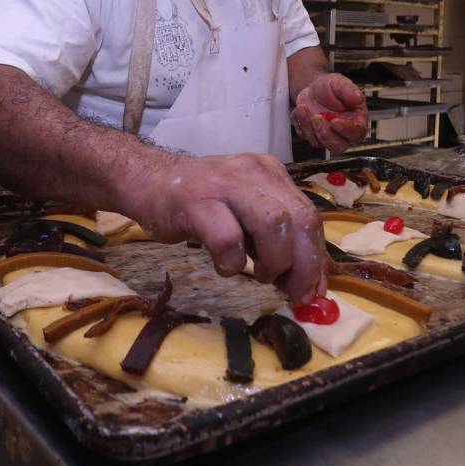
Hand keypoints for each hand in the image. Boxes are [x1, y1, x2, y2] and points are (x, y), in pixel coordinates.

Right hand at [123, 152, 327, 303]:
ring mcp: (226, 184)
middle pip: (300, 218)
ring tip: (259, 275)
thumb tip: (305, 280)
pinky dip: (232, 262)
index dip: (317, 258)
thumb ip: (274, 236)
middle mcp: (255, 172)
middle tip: (293, 293)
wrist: (147, 180)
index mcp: (271, 174)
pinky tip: (224, 265)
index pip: (309, 215)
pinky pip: (229, 238)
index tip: (315, 290)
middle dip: (304, 265)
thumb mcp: (245, 212)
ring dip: (273, 262)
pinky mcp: (196, 201)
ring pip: (274, 224)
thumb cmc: (200, 203)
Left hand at [291, 73, 368, 153]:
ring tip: (303, 107)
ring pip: (319, 143)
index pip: (357, 132)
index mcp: (356, 120)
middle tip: (316, 117)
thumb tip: (358, 97)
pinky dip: (300, 123)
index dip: (346, 130)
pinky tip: (299, 110)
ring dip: (309, 127)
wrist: (314, 89)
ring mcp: (327, 136)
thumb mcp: (340, 82)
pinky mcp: (312, 136)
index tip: (335, 122)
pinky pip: (305, 136)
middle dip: (325, 134)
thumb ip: (349, 90)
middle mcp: (343, 132)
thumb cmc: (331, 87)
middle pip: (338, 146)